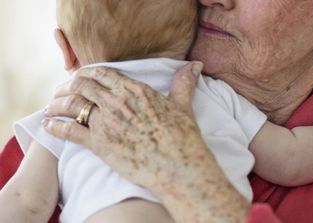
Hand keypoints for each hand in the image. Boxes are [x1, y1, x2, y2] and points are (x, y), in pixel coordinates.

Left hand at [43, 62, 204, 185]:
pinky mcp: (99, 144)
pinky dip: (55, 127)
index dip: (88, 73)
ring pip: (71, 105)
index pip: (102, 73)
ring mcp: (106, 122)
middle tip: (64, 90)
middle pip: (82, 85)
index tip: (82, 76)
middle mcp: (116, 101)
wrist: (178, 165)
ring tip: (51, 106)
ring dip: (58, 103)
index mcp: (134, 89)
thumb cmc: (182, 136)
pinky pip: (69, 132)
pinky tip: (48, 125)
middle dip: (70, 85)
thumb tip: (195, 65)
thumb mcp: (183, 105)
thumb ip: (184, 82)